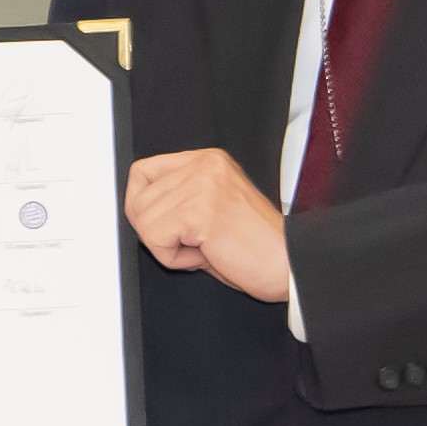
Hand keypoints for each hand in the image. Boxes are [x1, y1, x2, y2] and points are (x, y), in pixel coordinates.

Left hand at [127, 143, 294, 308]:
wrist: (289, 265)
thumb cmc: (256, 247)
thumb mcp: (212, 208)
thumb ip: (179, 199)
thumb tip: (140, 209)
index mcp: (207, 160)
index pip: (142, 171)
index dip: (142, 205)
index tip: (160, 226)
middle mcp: (204, 165)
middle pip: (138, 198)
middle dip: (156, 232)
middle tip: (190, 244)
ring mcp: (202, 184)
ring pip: (144, 221)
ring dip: (167, 247)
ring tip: (203, 248)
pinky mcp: (200, 210)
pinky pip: (156, 239)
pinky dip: (174, 258)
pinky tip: (204, 255)